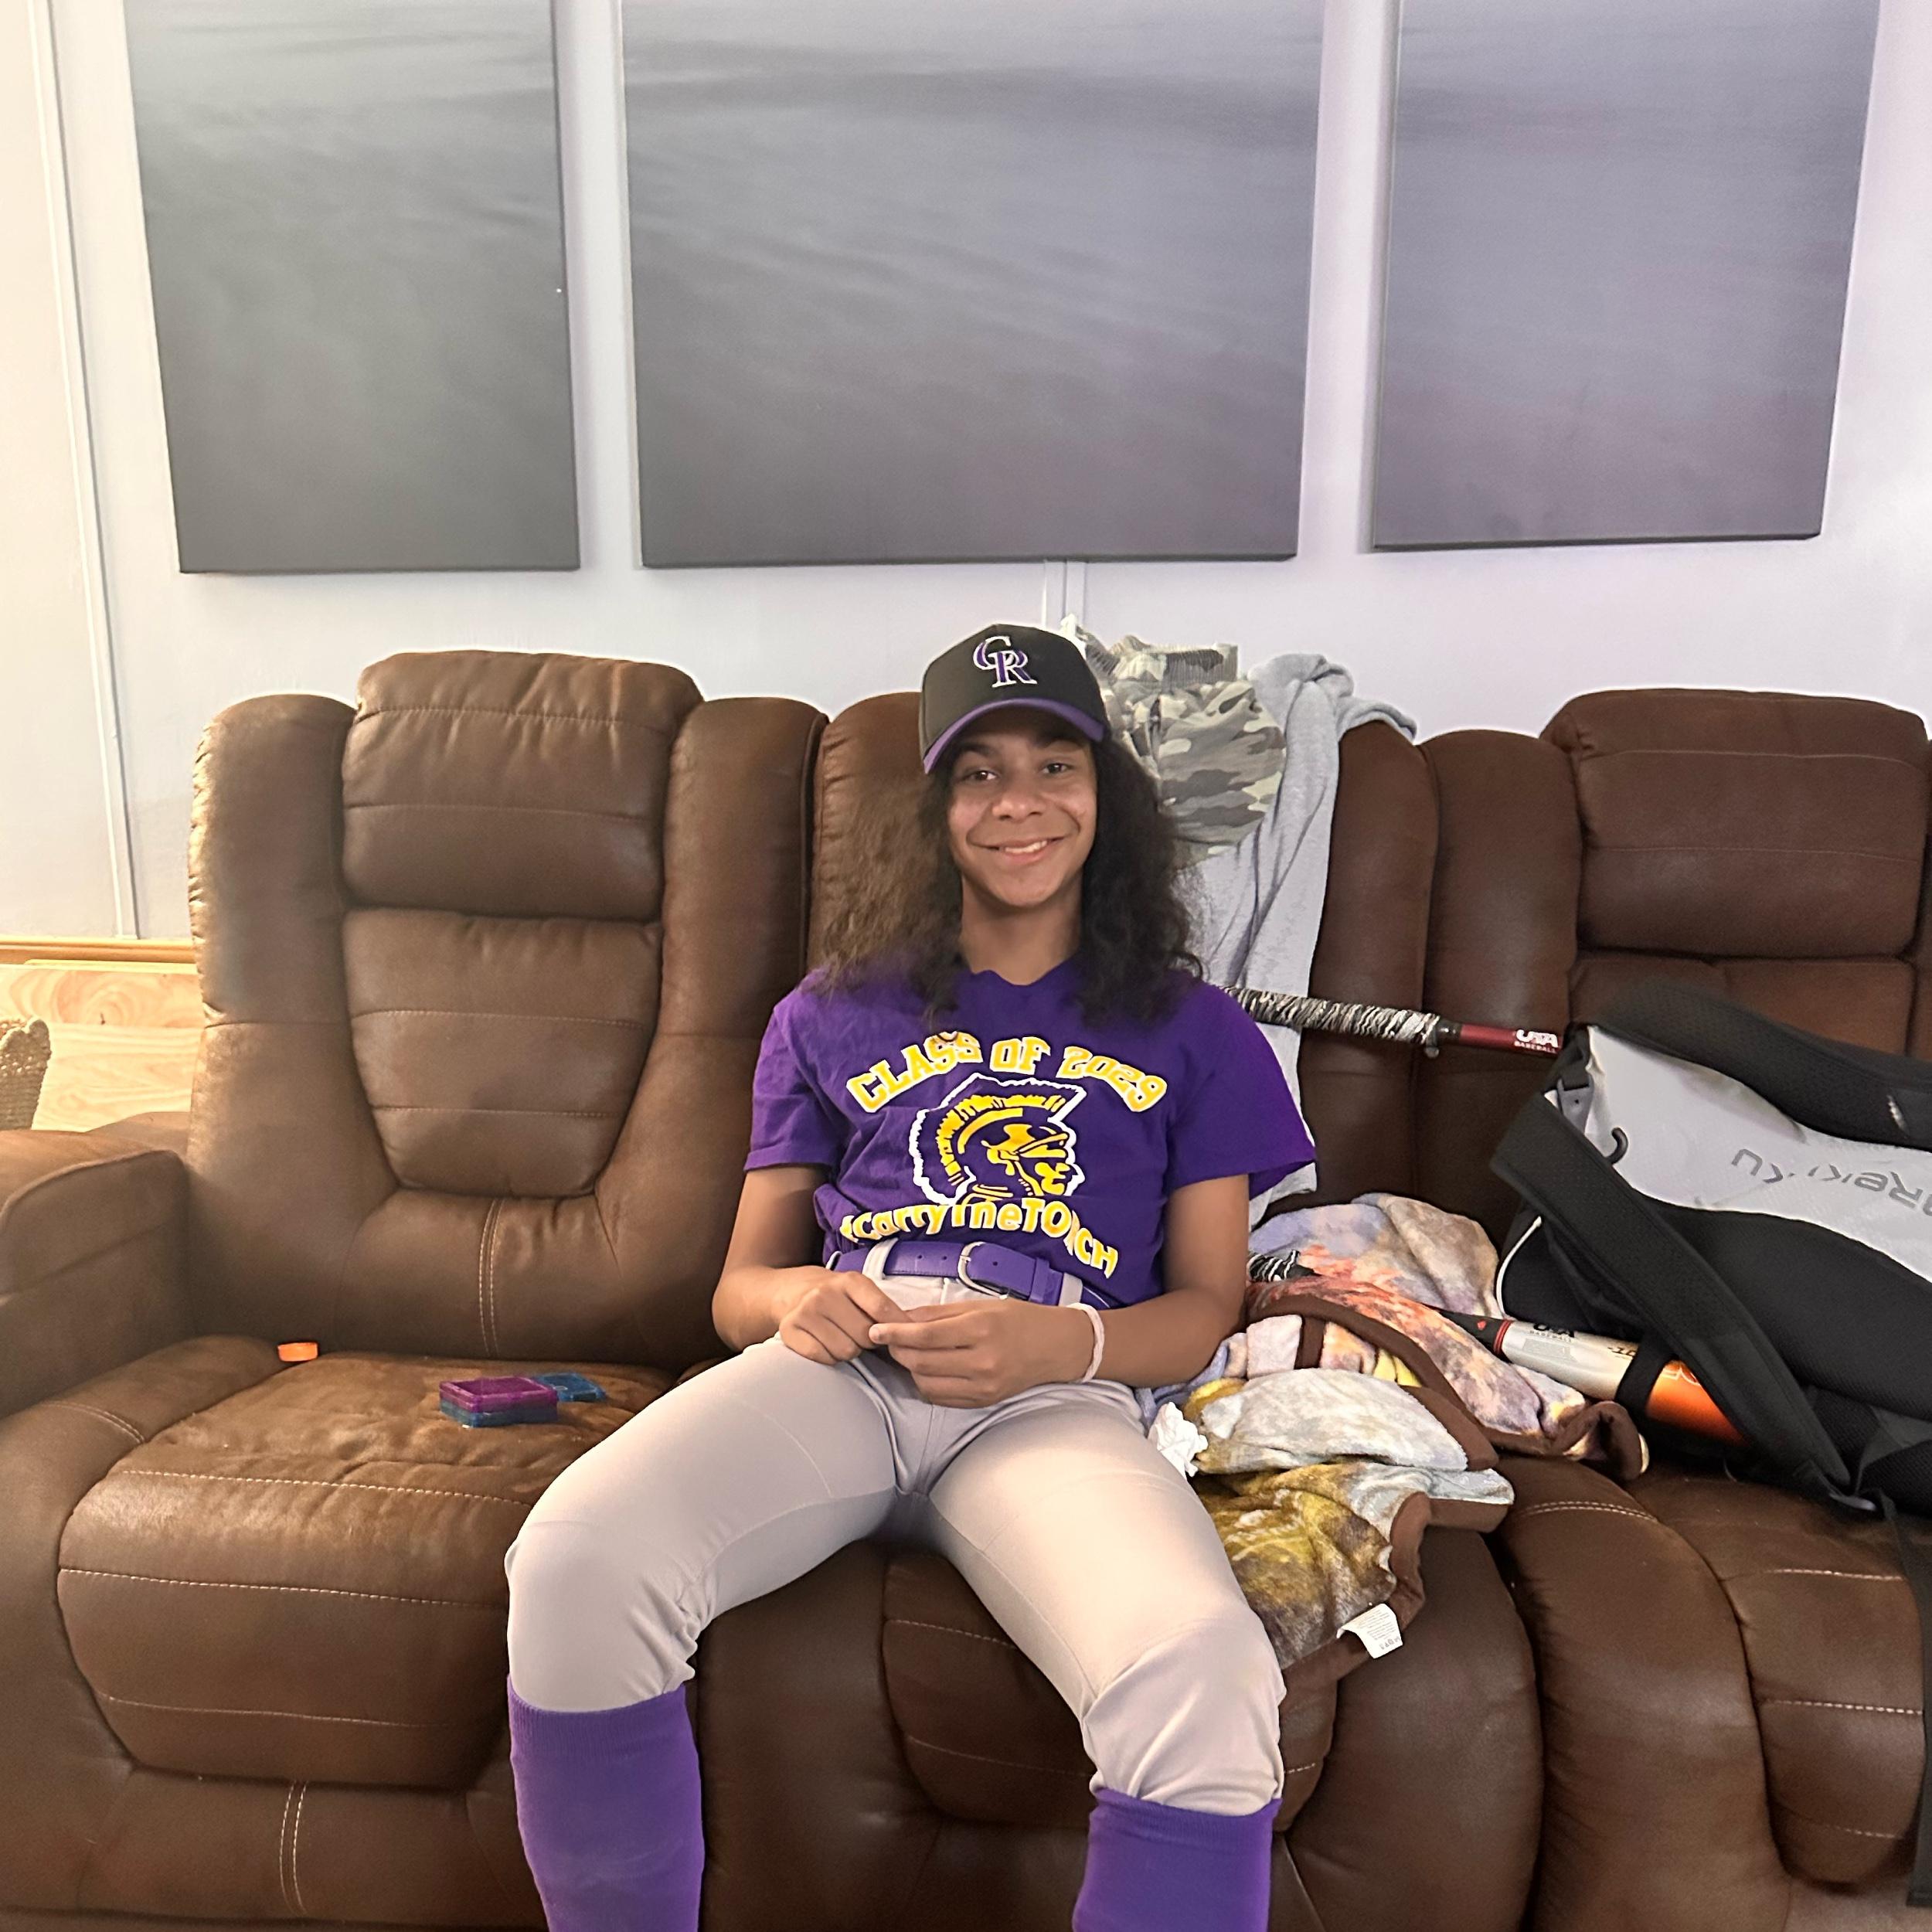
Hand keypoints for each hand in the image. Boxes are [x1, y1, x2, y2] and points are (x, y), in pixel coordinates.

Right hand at [775, 1267, 903, 1366]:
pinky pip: (823, 1358)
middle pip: (865, 1336)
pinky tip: (825, 1344)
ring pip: (845, 1351)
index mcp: (849, 1281)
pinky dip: (829, 1357)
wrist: (791, 1290)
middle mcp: (825, 1293)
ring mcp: (805, 1312)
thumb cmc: (836, 1296)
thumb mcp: (861, 1291)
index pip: (881, 1310)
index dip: (894, 1328)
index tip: (897, 1336)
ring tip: (841, 1337)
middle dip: (867, 1341)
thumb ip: (885, 1308)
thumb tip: (913, 1330)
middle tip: (859, 1334)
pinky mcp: (789, 1330)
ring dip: (848, 1351)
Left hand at [867, 1299, 1095, 1406]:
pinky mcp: (983, 1401)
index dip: (895, 1333)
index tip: (876, 1328)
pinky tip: (927, 1369)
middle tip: (888, 1340)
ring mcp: (983, 1386)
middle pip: (921, 1362)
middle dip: (897, 1351)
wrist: (1055, 1347)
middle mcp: (982, 1361)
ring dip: (909, 1369)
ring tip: (907, 1353)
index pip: (925, 1335)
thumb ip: (939, 1313)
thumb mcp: (980, 1305)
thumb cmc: (1019, 1320)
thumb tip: (902, 1317)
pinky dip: (926, 1383)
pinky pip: (942, 1397)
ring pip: (927, 1383)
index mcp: (981, 1330)